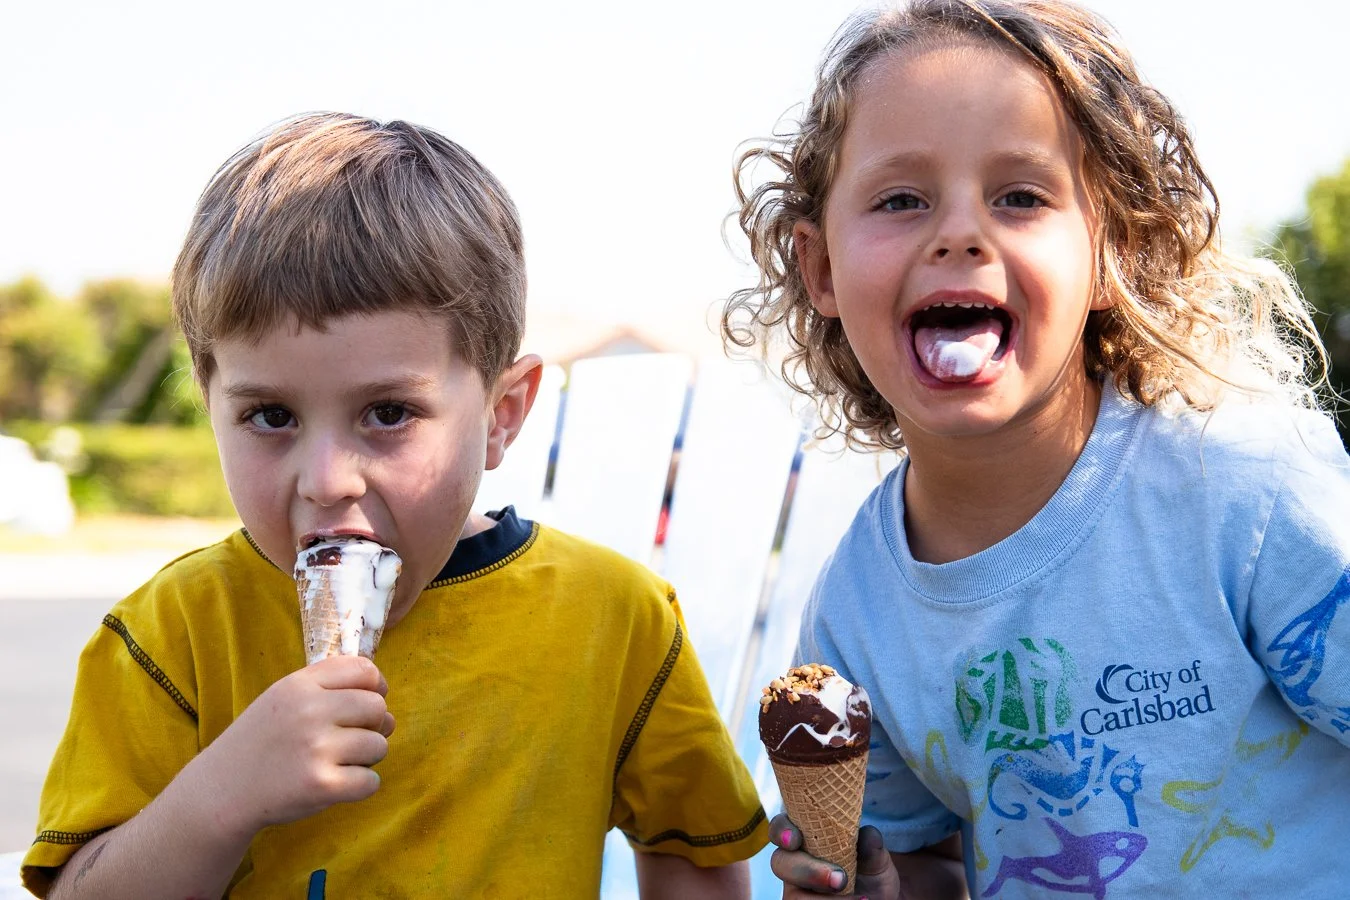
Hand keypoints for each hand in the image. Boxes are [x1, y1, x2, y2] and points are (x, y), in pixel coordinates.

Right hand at [190, 655, 395, 837]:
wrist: (221, 790)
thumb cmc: (262, 741)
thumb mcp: (283, 697)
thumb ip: (327, 686)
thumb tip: (382, 694)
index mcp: (300, 685)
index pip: (365, 670)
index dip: (376, 687)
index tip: (367, 705)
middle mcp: (309, 711)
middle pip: (378, 708)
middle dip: (374, 725)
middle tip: (353, 740)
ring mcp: (316, 749)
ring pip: (379, 746)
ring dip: (367, 758)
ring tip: (339, 762)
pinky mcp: (322, 785)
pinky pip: (371, 781)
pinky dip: (361, 786)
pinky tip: (338, 784)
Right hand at [769, 813, 899, 899]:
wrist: (878, 899)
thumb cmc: (869, 874)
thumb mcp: (875, 858)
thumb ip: (869, 845)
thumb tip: (867, 836)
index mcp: (805, 838)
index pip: (781, 827)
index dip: (781, 830)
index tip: (795, 840)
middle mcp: (794, 863)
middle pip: (781, 863)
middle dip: (808, 871)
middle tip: (840, 880)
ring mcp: (796, 890)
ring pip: (794, 896)